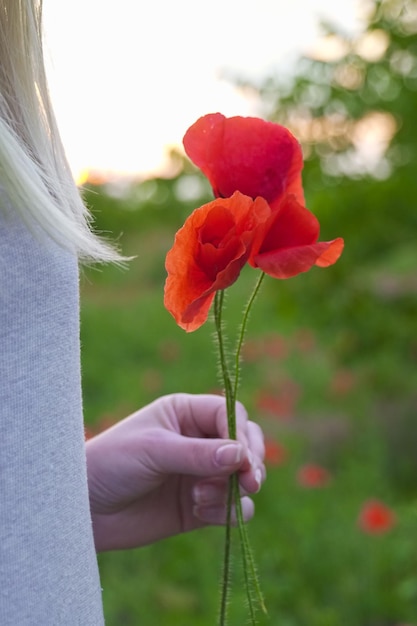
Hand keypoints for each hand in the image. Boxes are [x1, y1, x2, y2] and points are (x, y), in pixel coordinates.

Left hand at [86, 393, 264, 551]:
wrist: (84, 510)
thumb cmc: (112, 464)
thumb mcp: (154, 451)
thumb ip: (198, 454)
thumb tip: (241, 455)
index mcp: (185, 413)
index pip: (230, 414)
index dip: (241, 434)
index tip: (243, 458)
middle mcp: (198, 441)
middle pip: (245, 444)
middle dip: (251, 462)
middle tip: (249, 481)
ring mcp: (200, 474)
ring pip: (242, 478)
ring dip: (232, 489)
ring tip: (202, 498)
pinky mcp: (199, 507)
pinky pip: (231, 508)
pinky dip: (225, 512)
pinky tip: (199, 512)